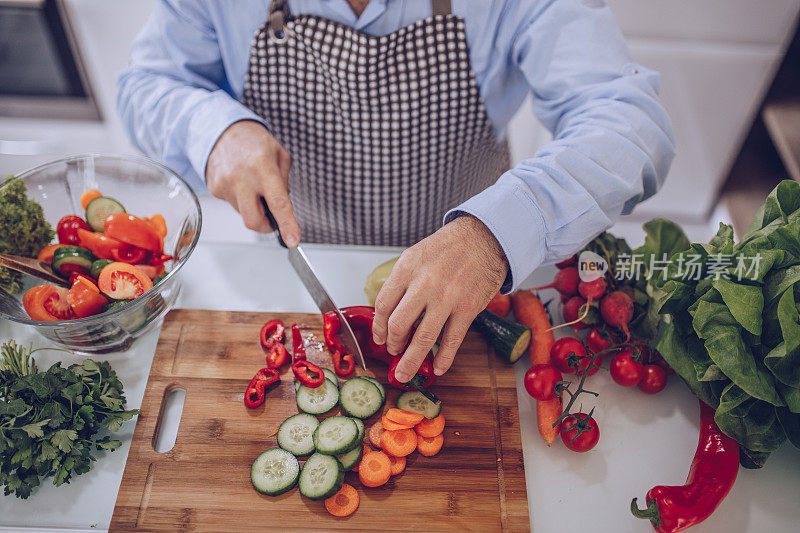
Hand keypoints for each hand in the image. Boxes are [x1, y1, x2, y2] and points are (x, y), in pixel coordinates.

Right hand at [206, 120, 300, 245]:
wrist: (221, 129)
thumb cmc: (254, 141)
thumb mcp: (280, 155)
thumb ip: (285, 182)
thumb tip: (284, 208)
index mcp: (262, 165)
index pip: (277, 203)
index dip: (286, 224)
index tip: (292, 240)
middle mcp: (241, 176)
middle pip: (254, 221)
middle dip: (266, 226)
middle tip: (272, 217)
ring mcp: (224, 184)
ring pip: (243, 214)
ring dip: (253, 207)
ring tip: (252, 184)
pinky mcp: (214, 189)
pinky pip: (233, 205)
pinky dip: (241, 199)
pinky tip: (240, 182)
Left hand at [371, 215, 508, 380]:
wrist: (485, 238)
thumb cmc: (449, 246)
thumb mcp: (416, 254)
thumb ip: (403, 281)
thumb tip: (391, 312)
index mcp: (406, 268)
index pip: (383, 305)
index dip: (378, 327)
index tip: (380, 337)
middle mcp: (424, 284)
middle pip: (398, 325)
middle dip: (393, 345)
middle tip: (394, 351)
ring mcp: (447, 298)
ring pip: (423, 338)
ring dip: (411, 361)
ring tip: (405, 373)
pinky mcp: (467, 308)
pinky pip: (452, 340)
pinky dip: (444, 359)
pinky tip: (438, 368)